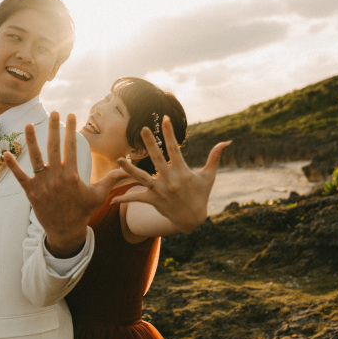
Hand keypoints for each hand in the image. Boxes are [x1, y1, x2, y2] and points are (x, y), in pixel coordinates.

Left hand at [3, 111, 125, 257]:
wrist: (66, 231)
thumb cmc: (83, 212)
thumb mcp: (99, 195)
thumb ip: (111, 179)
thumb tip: (126, 169)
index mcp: (72, 175)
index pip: (71, 147)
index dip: (71, 129)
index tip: (71, 116)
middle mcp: (56, 177)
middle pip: (54, 147)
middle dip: (53, 128)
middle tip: (53, 112)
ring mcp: (42, 184)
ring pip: (35, 158)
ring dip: (31, 140)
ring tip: (28, 124)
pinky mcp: (31, 192)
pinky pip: (20, 176)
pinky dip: (12, 165)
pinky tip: (6, 153)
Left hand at [112, 115, 229, 231]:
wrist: (193, 219)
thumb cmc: (201, 194)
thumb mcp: (209, 176)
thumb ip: (214, 157)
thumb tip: (227, 141)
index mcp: (182, 171)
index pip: (175, 148)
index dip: (170, 133)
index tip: (165, 119)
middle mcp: (170, 180)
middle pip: (157, 158)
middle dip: (150, 143)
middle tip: (142, 129)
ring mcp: (160, 191)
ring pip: (142, 178)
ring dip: (130, 169)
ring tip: (119, 159)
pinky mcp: (153, 200)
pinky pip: (136, 198)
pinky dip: (124, 199)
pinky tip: (111, 200)